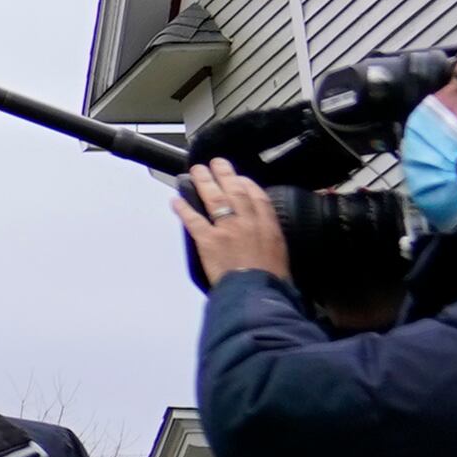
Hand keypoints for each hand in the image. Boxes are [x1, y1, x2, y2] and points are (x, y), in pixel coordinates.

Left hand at [174, 157, 291, 283]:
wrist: (258, 293)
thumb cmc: (270, 280)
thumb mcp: (280, 255)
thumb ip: (270, 240)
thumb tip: (265, 237)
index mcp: (267, 227)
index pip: (257, 197)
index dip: (247, 183)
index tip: (239, 177)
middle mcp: (247, 223)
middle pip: (235, 191)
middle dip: (224, 174)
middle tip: (215, 163)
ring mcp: (227, 230)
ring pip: (214, 199)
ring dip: (204, 182)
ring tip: (196, 171)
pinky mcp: (209, 241)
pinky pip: (193, 220)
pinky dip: (183, 208)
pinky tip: (176, 200)